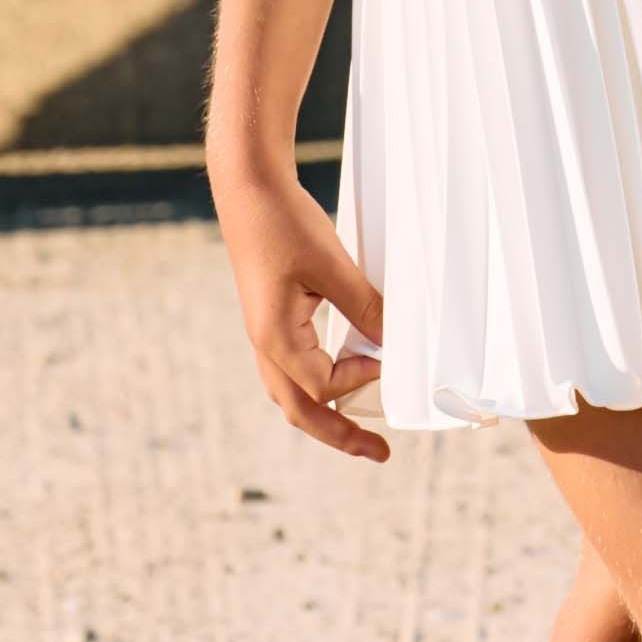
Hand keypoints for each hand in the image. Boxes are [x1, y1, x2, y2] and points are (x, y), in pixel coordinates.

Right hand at [219, 170, 391, 462]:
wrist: (248, 187)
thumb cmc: (284, 223)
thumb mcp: (332, 265)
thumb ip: (364, 308)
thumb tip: (393, 345)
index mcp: (275, 338)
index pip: (323, 385)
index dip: (361, 378)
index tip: (387, 356)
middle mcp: (265, 344)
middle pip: (300, 412)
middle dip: (339, 436)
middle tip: (379, 454)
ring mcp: (264, 334)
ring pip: (292, 395)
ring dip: (326, 417)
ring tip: (358, 433)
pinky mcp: (271, 319)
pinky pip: (292, 370)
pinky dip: (317, 388)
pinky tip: (341, 378)